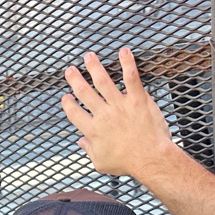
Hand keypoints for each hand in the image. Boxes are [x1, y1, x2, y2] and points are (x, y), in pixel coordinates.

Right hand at [61, 48, 177, 178]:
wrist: (150, 158)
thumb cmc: (127, 163)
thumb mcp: (101, 163)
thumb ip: (89, 150)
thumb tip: (81, 142)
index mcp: (93, 131)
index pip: (75, 114)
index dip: (68, 104)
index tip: (65, 97)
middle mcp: (103, 115)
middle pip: (85, 93)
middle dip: (75, 80)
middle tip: (70, 70)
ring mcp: (120, 105)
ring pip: (104, 82)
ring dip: (95, 67)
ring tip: (89, 57)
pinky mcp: (137, 100)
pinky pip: (131, 78)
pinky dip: (127, 63)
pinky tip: (124, 52)